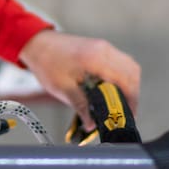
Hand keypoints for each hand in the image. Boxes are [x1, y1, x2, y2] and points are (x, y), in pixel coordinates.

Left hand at [17, 30, 140, 130]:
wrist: (36, 43)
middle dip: (133, 93)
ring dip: (129, 84)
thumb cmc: (46, 63)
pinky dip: (122, 76)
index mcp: (96, 58)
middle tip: (125, 112)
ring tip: (120, 103)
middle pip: (132, 72)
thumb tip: (91, 124)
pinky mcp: (100, 48)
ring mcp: (103, 46)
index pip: (125, 80)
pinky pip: (119, 61)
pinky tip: (113, 90)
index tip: (128, 115)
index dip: (131, 100)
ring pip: (128, 66)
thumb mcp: (62, 88)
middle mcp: (104, 49)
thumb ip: (80, 106)